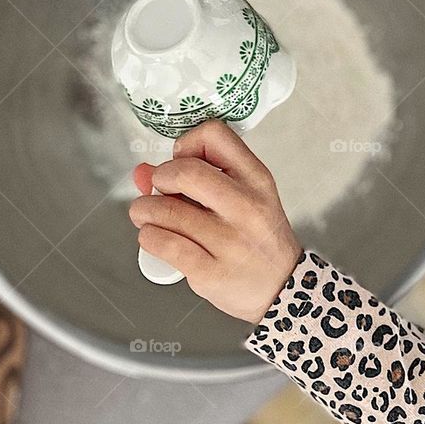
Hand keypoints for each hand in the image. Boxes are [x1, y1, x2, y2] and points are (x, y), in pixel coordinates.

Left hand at [129, 120, 301, 325]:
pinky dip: (148, 237)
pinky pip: (163, 244)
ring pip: (165, 210)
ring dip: (144, 210)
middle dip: (160, 177)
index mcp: (256, 179)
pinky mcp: (211, 272)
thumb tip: (142, 172)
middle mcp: (246, 207)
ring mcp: (230, 242)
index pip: (215, 135)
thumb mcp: (244, 198)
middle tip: (160, 189)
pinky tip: (154, 237)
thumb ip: (197, 179)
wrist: (282, 288)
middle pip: (186, 171)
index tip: (182, 160)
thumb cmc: (258, 238)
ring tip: (149, 216)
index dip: (187, 143)